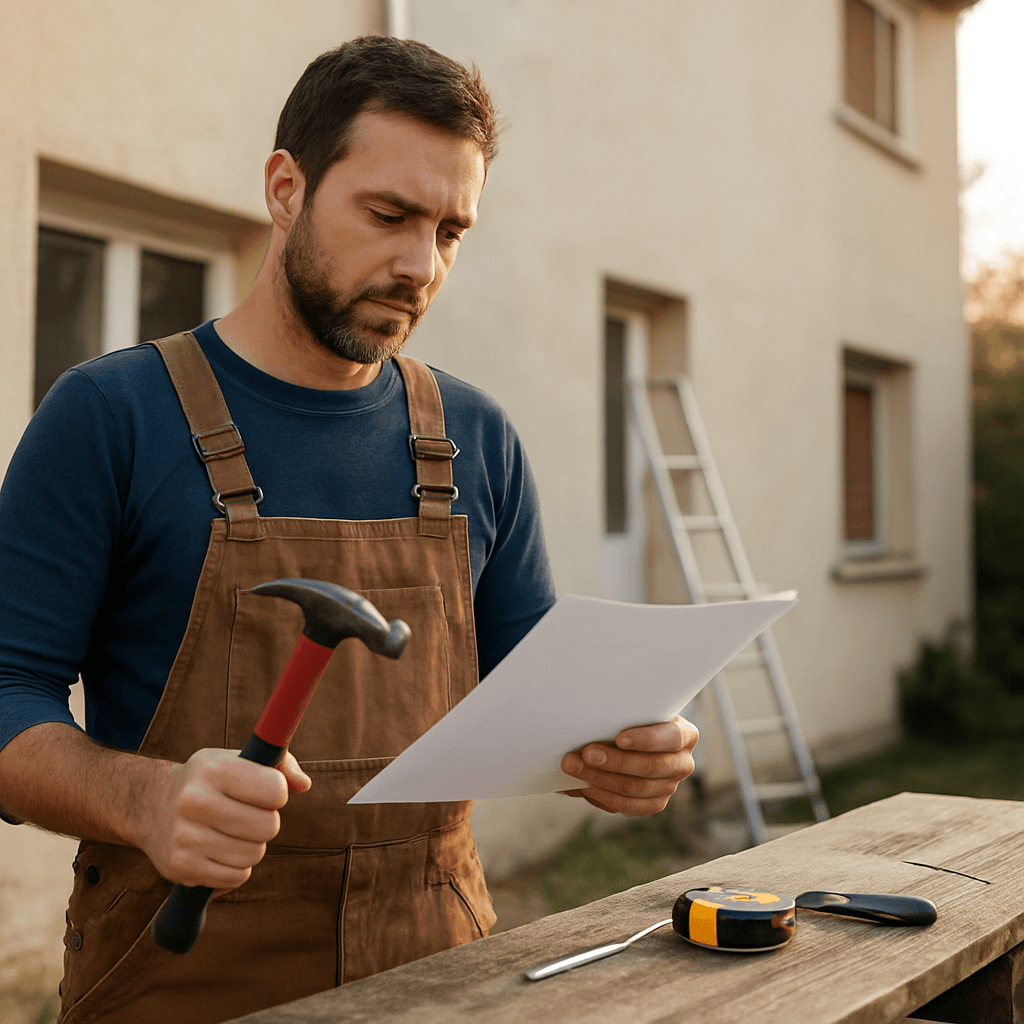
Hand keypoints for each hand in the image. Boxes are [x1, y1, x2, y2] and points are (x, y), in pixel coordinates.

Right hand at [139, 748, 310, 889]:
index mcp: (214, 769)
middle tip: (250, 815)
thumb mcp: (239, 758)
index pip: (275, 790)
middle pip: (268, 827)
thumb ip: (280, 764)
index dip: (277, 793)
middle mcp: (194, 801)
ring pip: (253, 855)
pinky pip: (235, 877)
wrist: (151, 803)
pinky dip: (236, 867)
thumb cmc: (209, 779)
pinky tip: (220, 850)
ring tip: (233, 832)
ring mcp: (184, 836)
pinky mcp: (179, 867)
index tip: (265, 791)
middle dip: (266, 822)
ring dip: (252, 846)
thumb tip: (303, 784)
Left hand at [560, 716, 697, 816]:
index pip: (672, 738)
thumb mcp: (633, 711)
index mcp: (685, 734)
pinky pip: (629, 807)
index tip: (619, 738)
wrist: (633, 737)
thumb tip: (587, 718)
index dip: (646, 740)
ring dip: (601, 778)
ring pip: (637, 789)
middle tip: (586, 753)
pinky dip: (603, 796)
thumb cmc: (631, 718)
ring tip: (574, 767)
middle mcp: (683, 763)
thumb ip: (622, 715)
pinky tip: (584, 785)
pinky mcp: (654, 804)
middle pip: (651, 767)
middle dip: (615, 761)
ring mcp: (670, 787)